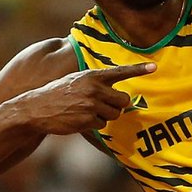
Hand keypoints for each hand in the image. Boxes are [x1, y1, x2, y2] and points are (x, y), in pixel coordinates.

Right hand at [16, 62, 155, 134]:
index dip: (139, 69)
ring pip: (114, 114)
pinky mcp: (86, 120)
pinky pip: (102, 125)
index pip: (121, 72)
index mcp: (93, 75)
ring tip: (88, 111)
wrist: (36, 108)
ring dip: (106, 115)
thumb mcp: (77, 79)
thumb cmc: (59, 92)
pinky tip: (80, 119)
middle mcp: (95, 89)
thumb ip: (96, 82)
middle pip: (123, 100)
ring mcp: (91, 105)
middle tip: (108, 105)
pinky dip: (95, 124)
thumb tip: (116, 91)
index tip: (154, 66)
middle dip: (119, 105)